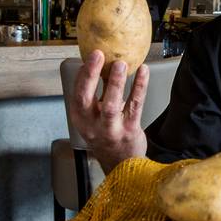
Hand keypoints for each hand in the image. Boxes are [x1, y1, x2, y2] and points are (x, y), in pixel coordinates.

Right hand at [68, 50, 149, 172]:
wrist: (122, 165)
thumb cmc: (107, 137)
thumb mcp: (94, 118)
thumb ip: (97, 95)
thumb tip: (103, 65)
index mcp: (81, 119)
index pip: (77, 94)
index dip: (83, 74)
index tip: (90, 56)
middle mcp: (92, 126)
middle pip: (87, 99)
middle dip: (92, 75)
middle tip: (98, 55)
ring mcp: (111, 130)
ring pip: (111, 105)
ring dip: (116, 83)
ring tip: (121, 64)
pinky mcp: (130, 131)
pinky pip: (135, 106)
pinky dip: (139, 87)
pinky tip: (143, 72)